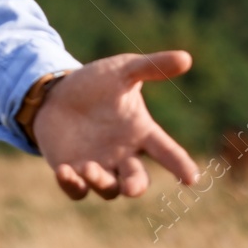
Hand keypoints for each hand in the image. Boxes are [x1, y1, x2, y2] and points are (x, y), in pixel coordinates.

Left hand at [31, 50, 198, 200]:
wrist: (56, 93)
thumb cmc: (96, 83)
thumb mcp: (123, 70)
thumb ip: (152, 67)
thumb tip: (186, 58)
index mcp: (140, 132)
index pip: (166, 151)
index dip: (180, 165)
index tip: (191, 178)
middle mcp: (123, 156)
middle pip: (137, 180)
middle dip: (135, 186)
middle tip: (131, 187)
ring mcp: (99, 166)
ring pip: (108, 189)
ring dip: (101, 182)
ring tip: (88, 167)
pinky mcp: (72, 172)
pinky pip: (76, 190)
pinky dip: (72, 185)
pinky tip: (63, 172)